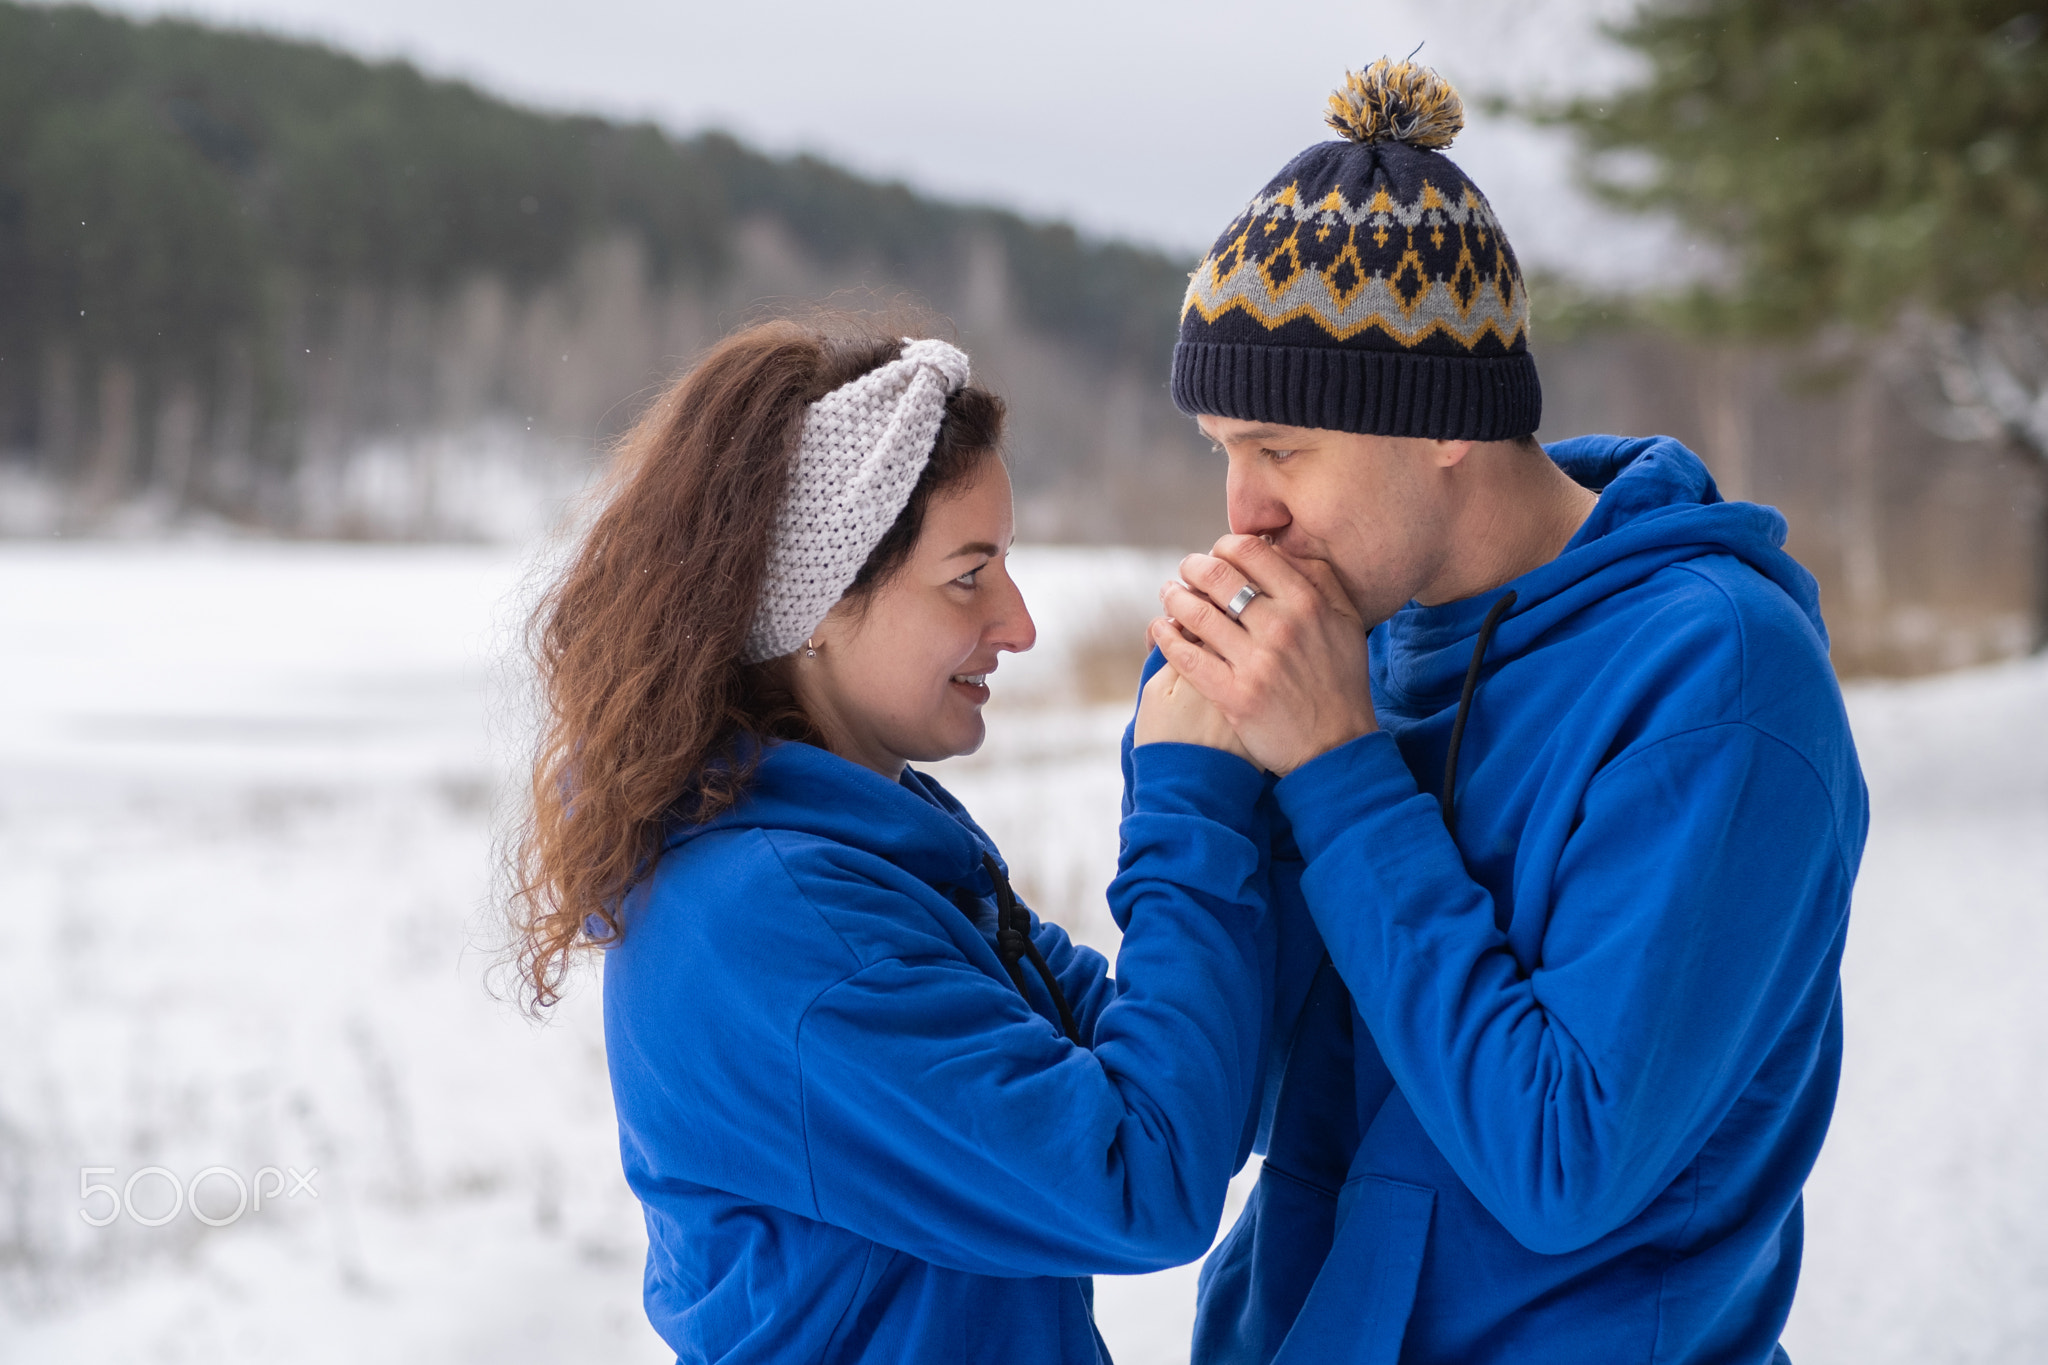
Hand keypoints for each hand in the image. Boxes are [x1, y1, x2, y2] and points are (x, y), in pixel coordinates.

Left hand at [1149, 534, 1375, 774]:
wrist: (1336, 746)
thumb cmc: (1340, 680)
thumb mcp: (1346, 621)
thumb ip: (1319, 579)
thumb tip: (1281, 548)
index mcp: (1307, 602)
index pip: (1250, 551)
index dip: (1223, 547)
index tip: (1216, 555)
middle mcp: (1280, 626)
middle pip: (1217, 576)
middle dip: (1193, 567)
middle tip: (1185, 571)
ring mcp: (1255, 662)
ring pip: (1196, 613)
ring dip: (1173, 598)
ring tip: (1169, 595)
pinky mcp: (1233, 695)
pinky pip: (1186, 656)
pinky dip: (1166, 637)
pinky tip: (1160, 629)